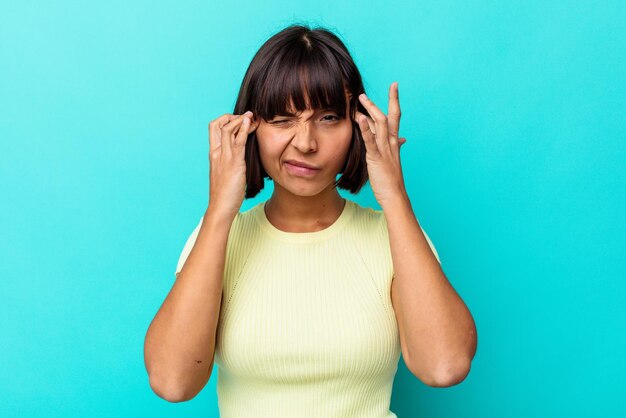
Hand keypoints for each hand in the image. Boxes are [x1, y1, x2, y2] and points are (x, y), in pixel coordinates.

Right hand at [207, 110, 257, 219]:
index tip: (238, 121)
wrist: (220, 207)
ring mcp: (224, 156)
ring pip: (228, 129)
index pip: (214, 128)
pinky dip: (244, 128)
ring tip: (252, 116)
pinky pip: (237, 140)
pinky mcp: (233, 162)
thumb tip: (239, 154)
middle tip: (245, 116)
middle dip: (231, 116)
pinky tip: (250, 123)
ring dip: (241, 119)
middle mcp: (216, 152)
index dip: (225, 120)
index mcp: (213, 154)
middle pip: (217, 124)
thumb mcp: (226, 172)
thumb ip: (230, 160)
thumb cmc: (225, 193)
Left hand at [355, 82, 408, 206]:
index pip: (396, 117)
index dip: (394, 100)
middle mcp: (392, 143)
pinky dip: (366, 128)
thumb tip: (402, 139)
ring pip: (381, 124)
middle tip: (364, 93)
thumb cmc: (392, 180)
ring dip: (371, 110)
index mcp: (395, 143)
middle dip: (379, 102)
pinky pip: (371, 141)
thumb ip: (395, 146)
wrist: (395, 196)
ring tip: (361, 99)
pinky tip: (360, 118)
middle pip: (388, 117)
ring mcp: (385, 150)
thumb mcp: (394, 160)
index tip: (394, 86)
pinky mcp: (377, 158)